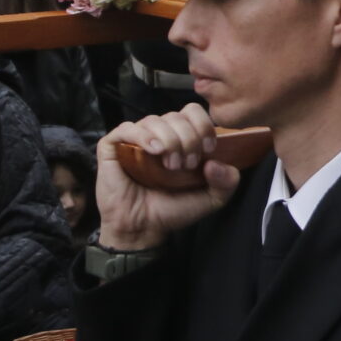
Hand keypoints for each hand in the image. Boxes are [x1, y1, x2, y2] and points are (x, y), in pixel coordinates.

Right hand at [96, 106, 239, 250]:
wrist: (143, 228)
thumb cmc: (172, 210)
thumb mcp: (211, 199)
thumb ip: (227, 182)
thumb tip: (218, 163)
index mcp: (180, 139)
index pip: (192, 112)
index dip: (203, 125)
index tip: (209, 148)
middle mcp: (158, 135)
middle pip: (176, 116)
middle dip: (188, 138)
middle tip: (186, 165)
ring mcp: (135, 140)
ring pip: (154, 120)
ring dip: (168, 140)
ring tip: (171, 166)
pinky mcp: (113, 147)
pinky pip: (127, 128)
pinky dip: (143, 136)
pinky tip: (153, 151)